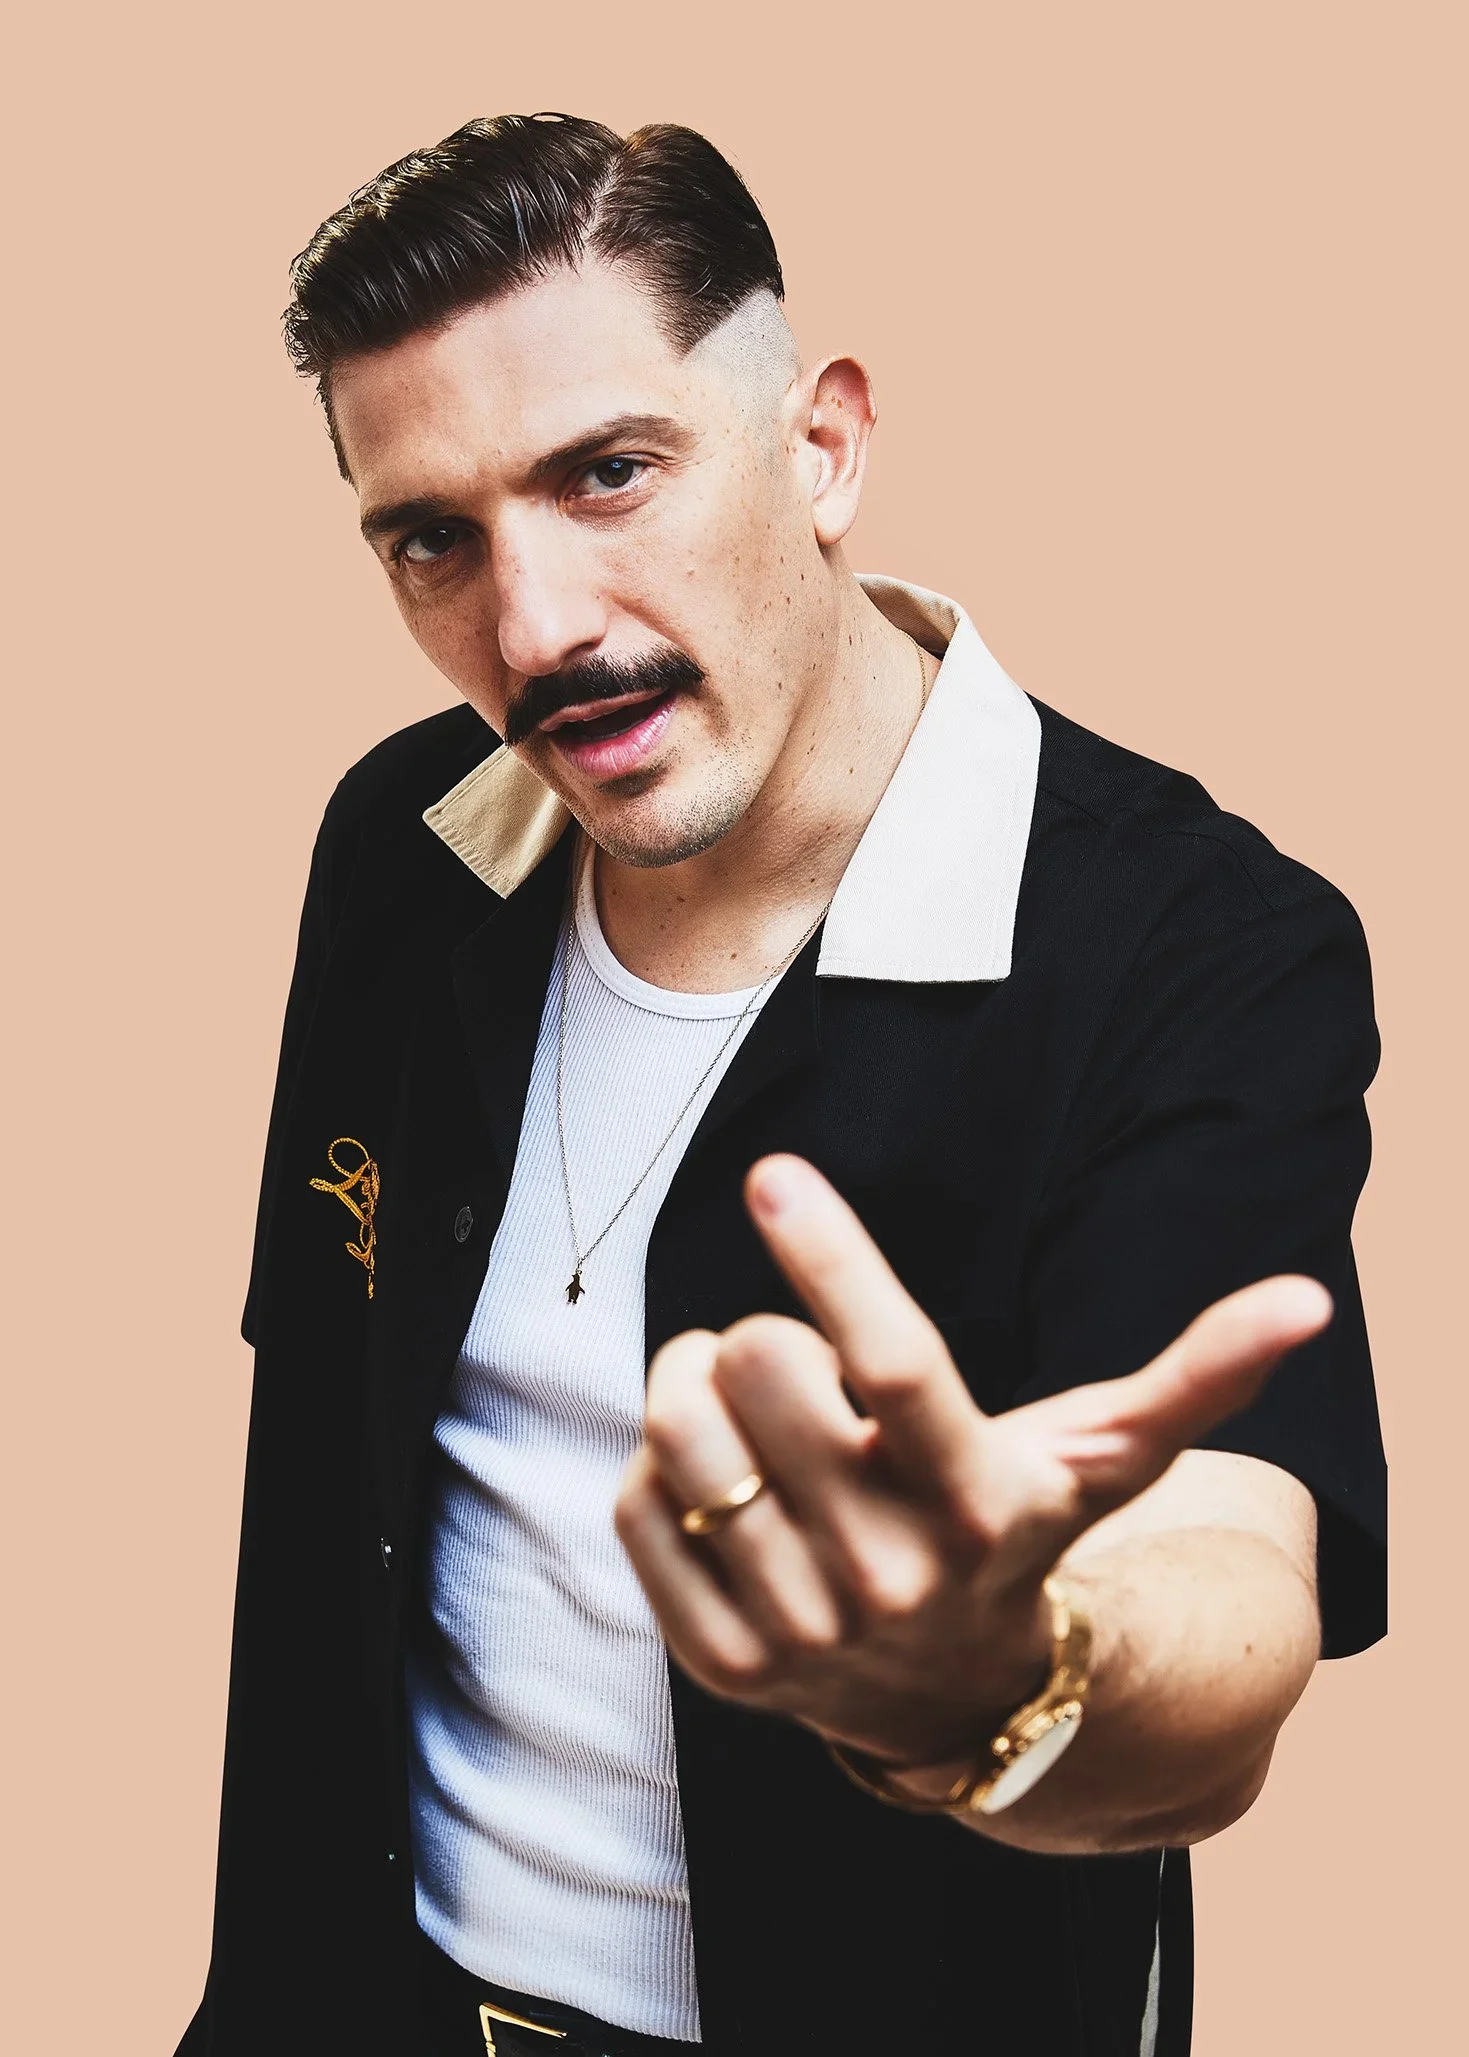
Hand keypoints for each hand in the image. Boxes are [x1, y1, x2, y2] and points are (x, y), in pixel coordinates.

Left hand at [615, 1154, 1331, 1770]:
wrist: (958, 1698)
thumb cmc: (1019, 1533)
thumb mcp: (1102, 1456)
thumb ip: (1199, 1375)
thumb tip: (1307, 1298)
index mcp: (977, 1501)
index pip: (893, 1360)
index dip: (831, 1256)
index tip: (775, 1172)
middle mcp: (888, 1573)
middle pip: (761, 1366)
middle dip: (769, 1333)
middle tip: (800, 1363)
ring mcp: (797, 1628)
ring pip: (681, 1428)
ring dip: (698, 1385)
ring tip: (755, 1413)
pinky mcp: (719, 1662)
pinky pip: (637, 1501)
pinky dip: (665, 1467)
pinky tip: (727, 1488)